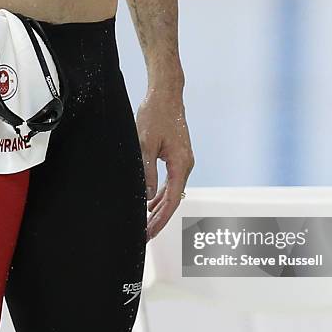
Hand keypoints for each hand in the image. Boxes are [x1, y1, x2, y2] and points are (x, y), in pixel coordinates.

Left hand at [136, 86, 193, 240]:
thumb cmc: (155, 115)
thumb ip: (146, 172)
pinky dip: (160, 195)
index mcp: (181, 165)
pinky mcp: (178, 158)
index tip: (148, 232)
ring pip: (171, 193)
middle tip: (145, 236)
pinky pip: (170, 183)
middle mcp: (186, 166)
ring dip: (159, 209)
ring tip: (146, 225)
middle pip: (173, 201)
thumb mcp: (146, 145)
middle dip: (159, 219)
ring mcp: (183, 162)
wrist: (166, 95)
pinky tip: (151, 204)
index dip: (160, 219)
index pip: (171, 201)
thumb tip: (145, 198)